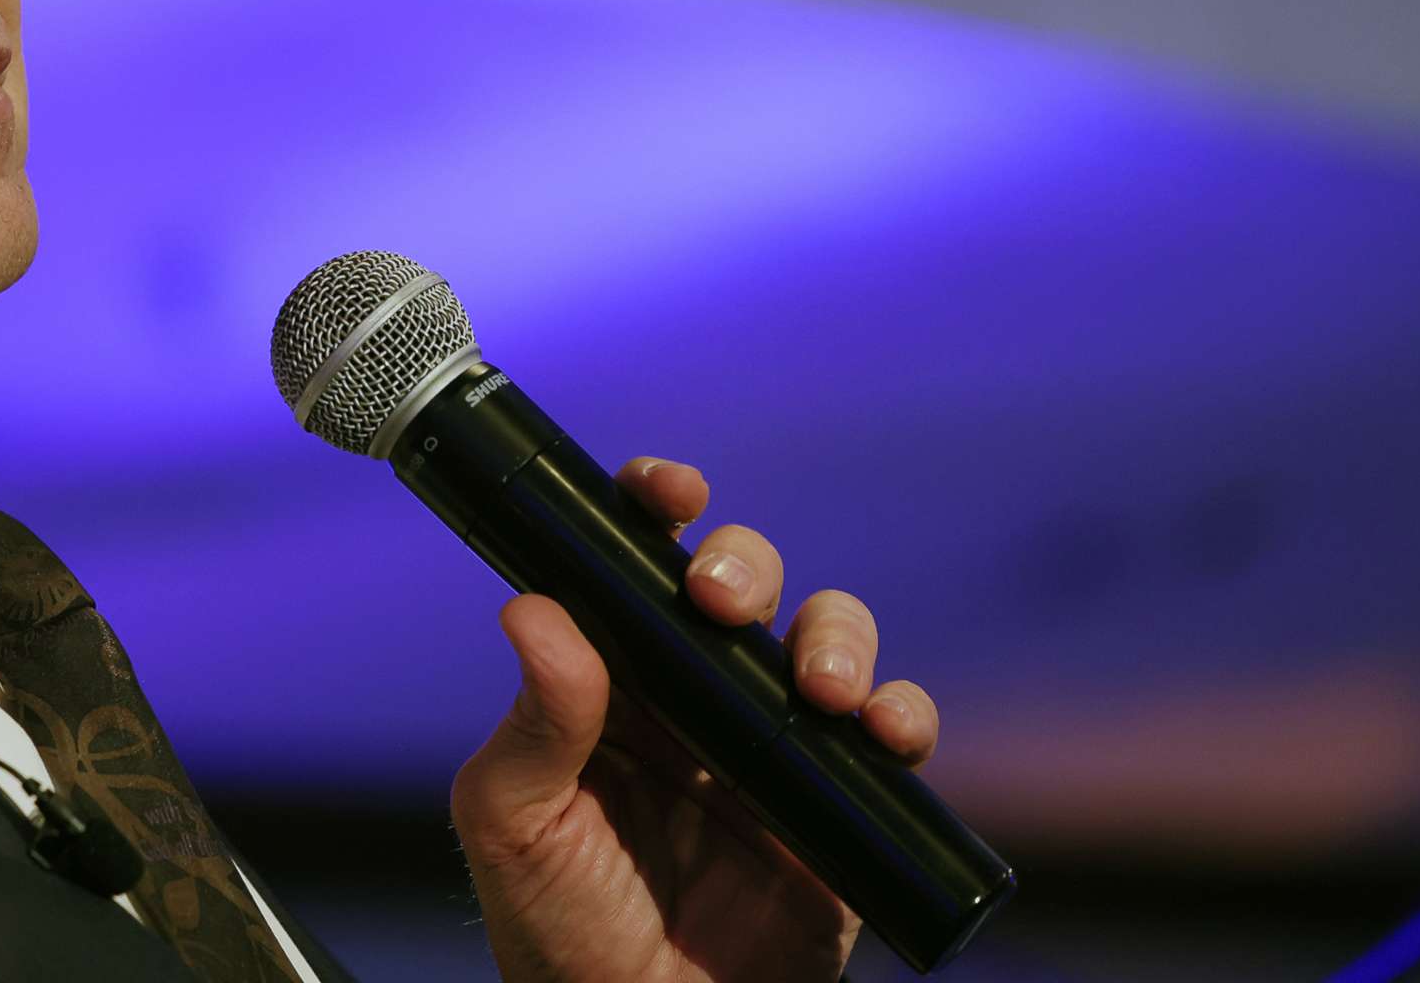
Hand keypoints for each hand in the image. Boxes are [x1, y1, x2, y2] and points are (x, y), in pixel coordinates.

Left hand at [449, 457, 939, 982]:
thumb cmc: (556, 930)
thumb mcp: (516, 824)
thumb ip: (536, 723)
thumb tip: (532, 610)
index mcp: (610, 677)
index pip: (633, 562)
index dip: (656, 505)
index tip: (671, 490)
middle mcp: (692, 693)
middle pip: (739, 580)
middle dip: (745, 564)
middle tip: (721, 601)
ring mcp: (769, 742)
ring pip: (826, 636)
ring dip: (836, 635)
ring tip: (823, 691)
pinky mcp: (838, 802)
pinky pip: (890, 732)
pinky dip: (903, 714)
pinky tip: (882, 732)